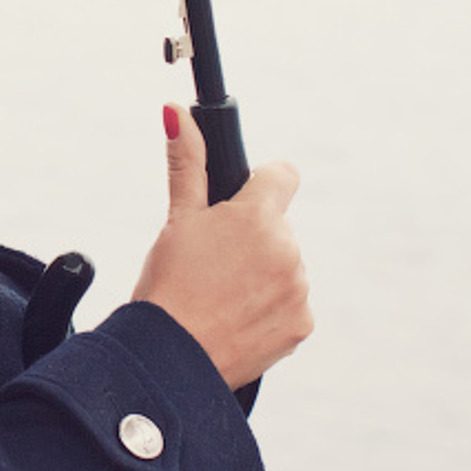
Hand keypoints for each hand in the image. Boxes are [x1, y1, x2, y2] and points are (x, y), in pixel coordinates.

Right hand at [131, 106, 312, 390]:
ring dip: (261, 275)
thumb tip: (176, 111)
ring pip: (284, 267)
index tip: (239, 204)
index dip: (260, 185)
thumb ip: (186, 162)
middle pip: (277, 228)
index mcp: (258, 216)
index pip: (283, 174)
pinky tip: (236, 318)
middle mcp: (288, 248)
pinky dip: (268, 310)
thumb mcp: (176, 220)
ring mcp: (298, 288)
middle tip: (213, 264)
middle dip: (251, 239)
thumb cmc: (168, 285)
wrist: (170, 359)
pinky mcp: (302, 324)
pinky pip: (290, 305)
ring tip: (221, 295)